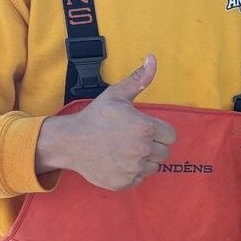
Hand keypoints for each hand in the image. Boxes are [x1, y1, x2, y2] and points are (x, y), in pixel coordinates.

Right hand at [35, 55, 176, 190]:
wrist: (70, 142)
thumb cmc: (95, 117)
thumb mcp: (116, 95)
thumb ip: (139, 79)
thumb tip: (152, 58)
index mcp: (146, 128)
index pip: (171, 136)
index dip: (159, 131)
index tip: (144, 129)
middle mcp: (143, 150)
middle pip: (164, 152)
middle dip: (153, 145)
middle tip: (132, 139)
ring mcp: (133, 168)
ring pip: (154, 167)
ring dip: (144, 160)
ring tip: (126, 150)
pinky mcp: (124, 183)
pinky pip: (140, 179)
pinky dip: (133, 173)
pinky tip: (119, 161)